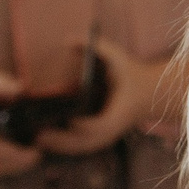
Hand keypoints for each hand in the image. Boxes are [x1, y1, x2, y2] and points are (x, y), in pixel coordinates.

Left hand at [34, 39, 159, 156]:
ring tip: (37, 141)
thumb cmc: (132, 75)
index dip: (87, 126)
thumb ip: (98, 47)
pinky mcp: (102, 138)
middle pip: (86, 142)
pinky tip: (47, 142)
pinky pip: (82, 147)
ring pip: (82, 148)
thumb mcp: (119, 57)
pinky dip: (64, 148)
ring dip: (60, 147)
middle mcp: (112, 128)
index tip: (71, 121)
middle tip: (39, 135)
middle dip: (62, 141)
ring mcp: (107, 135)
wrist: (151, 94)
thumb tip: (69, 39)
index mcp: (119, 111)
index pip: (102, 125)